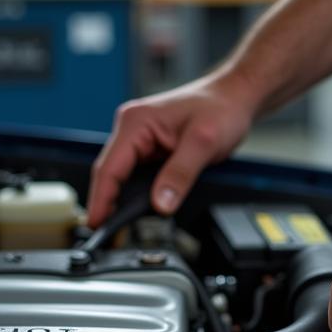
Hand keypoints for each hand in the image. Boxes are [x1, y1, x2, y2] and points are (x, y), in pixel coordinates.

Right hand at [87, 71, 258, 226]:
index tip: (96, 223)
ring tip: (120, 226)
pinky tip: (138, 208)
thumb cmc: (221, 109)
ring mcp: (139, 137)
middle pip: (110, 173)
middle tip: (108, 233)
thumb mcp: (203, 143)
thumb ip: (180, 174)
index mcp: (135, 121)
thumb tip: (160, 204)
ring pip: (122, 175)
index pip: (108, 167)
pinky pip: (136, 174)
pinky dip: (135, 192)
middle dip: (107, 203)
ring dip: (121, 198)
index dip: (100, 199)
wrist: (234, 98)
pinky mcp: (149, 146)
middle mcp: (132, 127)